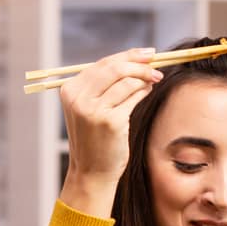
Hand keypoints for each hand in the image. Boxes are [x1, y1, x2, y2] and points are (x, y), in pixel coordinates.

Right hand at [56, 47, 162, 216]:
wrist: (92, 172)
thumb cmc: (94, 138)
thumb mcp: (89, 108)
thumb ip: (103, 84)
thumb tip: (136, 58)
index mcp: (70, 90)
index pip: (102, 63)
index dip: (128, 55)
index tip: (148, 53)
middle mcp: (78, 98)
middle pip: (115, 68)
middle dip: (139, 63)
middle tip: (156, 65)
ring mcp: (93, 110)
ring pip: (126, 81)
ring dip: (144, 78)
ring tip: (152, 81)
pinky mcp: (110, 121)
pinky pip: (133, 97)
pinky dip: (143, 91)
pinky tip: (147, 91)